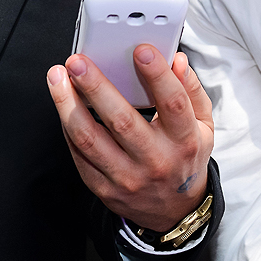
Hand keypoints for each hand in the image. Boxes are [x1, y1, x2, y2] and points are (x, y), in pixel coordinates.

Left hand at [47, 45, 213, 229]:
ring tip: (57, 77)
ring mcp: (127, 177)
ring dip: (68, 104)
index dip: (157, 76)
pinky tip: (62, 103)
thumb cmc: (185, 157)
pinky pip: (79, 154)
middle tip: (78, 62)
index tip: (140, 49)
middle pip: (122, 121)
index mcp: (184, 141)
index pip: (173, 104)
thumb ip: (191, 90)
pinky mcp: (103, 188)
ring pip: (90, 139)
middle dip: (96, 87)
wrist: (174, 211)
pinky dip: (67, 125)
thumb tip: (176, 60)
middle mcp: (156, 160)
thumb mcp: (202, 126)